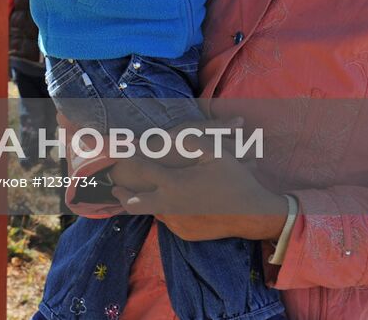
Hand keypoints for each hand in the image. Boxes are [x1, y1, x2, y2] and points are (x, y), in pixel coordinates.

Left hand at [107, 129, 287, 241]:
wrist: (253, 214)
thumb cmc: (235, 181)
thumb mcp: (216, 153)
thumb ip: (191, 140)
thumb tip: (171, 134)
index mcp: (173, 184)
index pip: (142, 170)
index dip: (129, 159)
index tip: (120, 153)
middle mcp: (170, 205)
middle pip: (134, 203)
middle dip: (122, 195)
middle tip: (115, 189)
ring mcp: (177, 222)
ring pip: (152, 213)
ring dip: (144, 204)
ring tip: (134, 197)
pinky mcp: (185, 234)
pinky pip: (168, 222)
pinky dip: (163, 213)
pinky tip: (165, 206)